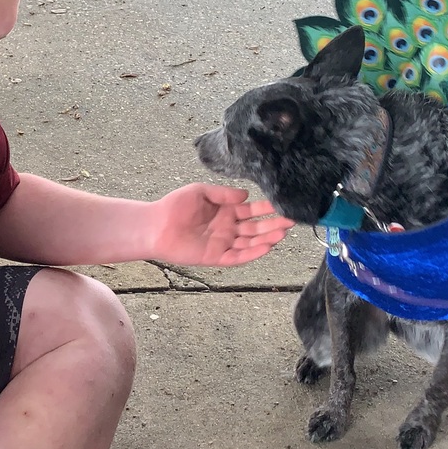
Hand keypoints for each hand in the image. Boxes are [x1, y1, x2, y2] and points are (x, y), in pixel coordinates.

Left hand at [148, 183, 293, 266]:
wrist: (156, 225)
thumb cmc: (175, 206)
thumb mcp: (200, 191)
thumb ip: (223, 194)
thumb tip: (246, 195)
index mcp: (226, 212)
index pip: (252, 211)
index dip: (267, 209)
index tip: (284, 204)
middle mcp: (228, 228)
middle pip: (256, 228)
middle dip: (274, 224)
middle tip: (292, 220)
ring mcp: (223, 243)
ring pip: (251, 243)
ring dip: (267, 238)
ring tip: (283, 232)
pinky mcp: (216, 256)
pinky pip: (238, 257)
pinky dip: (253, 253)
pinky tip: (266, 246)